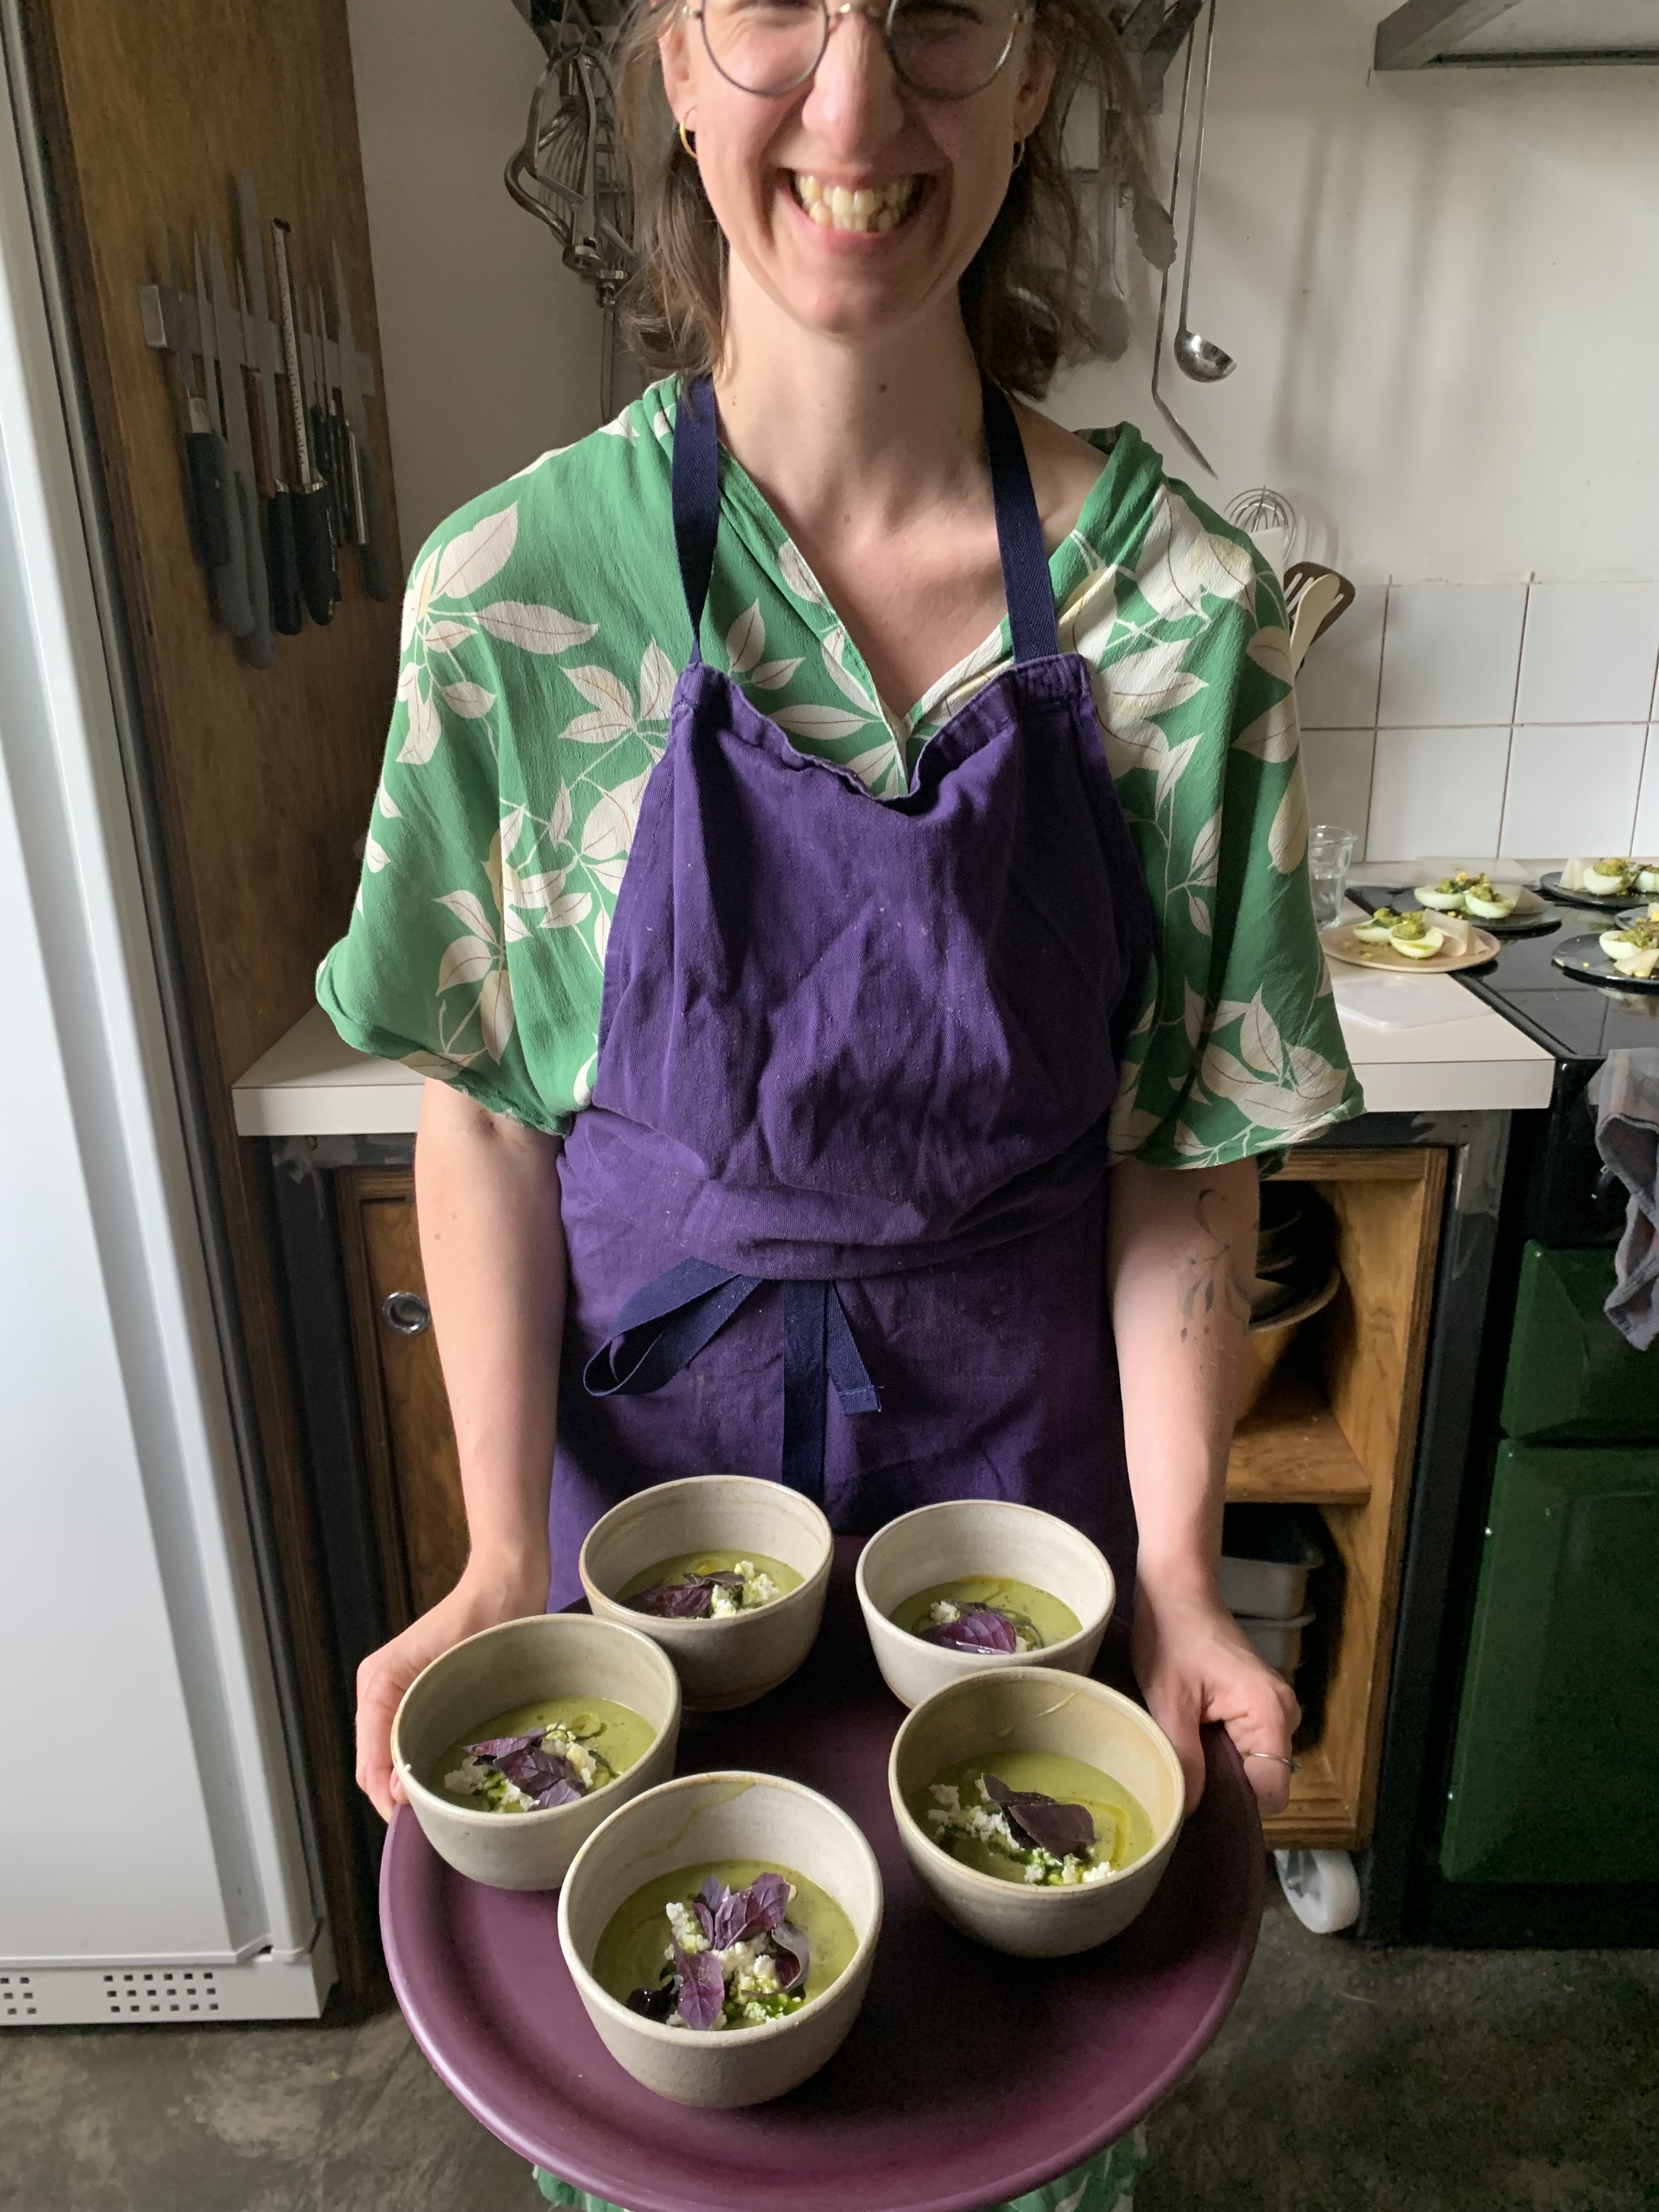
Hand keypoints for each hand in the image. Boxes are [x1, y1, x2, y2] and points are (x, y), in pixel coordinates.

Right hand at [354, 1551, 550, 1819]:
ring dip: (412, 1782)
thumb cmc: (487, 1618)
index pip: (368, 1765)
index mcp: (377, 1685)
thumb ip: (415, 1727)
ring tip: (446, 1808)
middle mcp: (378, 1690)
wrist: (506, 1582)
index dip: (388, 1800)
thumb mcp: (452, 1672)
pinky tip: (451, 1778)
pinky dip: (423, 1762)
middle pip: (375, 1766)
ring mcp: (397, 1692)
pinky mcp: (419, 1692)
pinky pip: (410, 1739)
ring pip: (391, 1756)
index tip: (421, 1823)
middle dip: (398, 1798)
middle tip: (438, 1824)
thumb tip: (397, 1789)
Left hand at [1130, 1575, 1300, 1818]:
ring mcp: (1276, 1709)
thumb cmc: (1172, 1638)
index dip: (1235, 1805)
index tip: (1197, 1805)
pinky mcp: (1262, 1704)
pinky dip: (1222, 1750)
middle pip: (1264, 1780)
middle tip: (1181, 1779)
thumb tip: (1189, 1812)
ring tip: (1184, 1754)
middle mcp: (1285, 1715)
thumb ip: (1183, 1760)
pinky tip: (1193, 1740)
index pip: (1270, 1792)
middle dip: (1225, 1788)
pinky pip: (1248, 1746)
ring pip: (1254, 1764)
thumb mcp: (1168, 1703)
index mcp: (1269, 1715)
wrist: (1178, 1590)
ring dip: (1221, 1768)